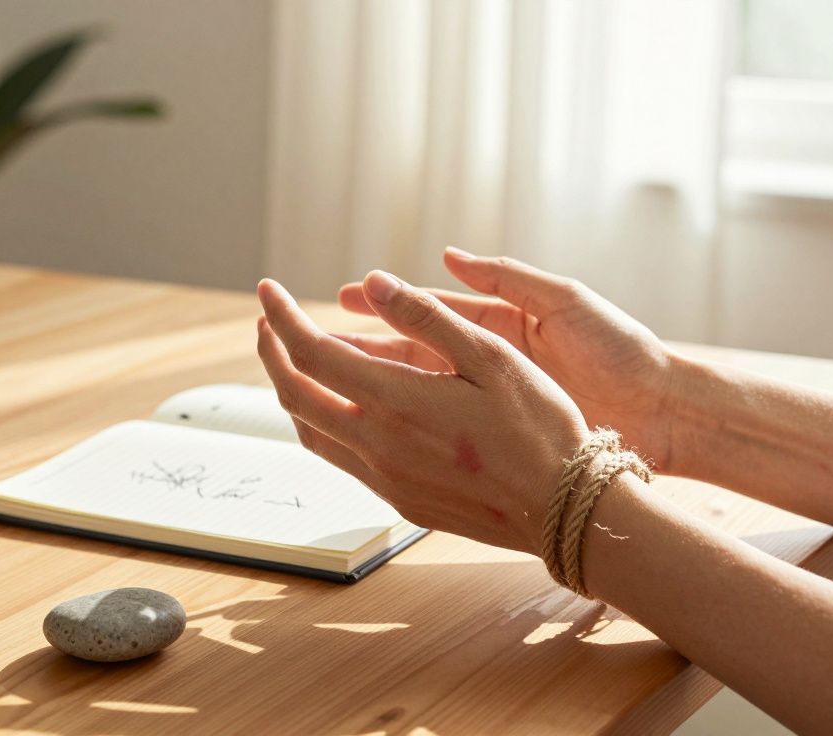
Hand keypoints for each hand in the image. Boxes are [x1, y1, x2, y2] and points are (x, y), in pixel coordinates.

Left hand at [255, 271, 590, 553]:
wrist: (563, 508)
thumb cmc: (540, 427)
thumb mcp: (491, 356)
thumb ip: (426, 318)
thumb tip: (374, 284)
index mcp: (395, 401)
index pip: (309, 352)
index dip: (281, 316)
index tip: (269, 290)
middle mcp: (377, 444)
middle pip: (294, 394)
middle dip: (272, 351)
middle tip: (270, 320)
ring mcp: (385, 477)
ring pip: (310, 432)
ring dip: (292, 390)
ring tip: (295, 359)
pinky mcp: (400, 499)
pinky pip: (340, 458)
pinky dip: (321, 423)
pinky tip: (340, 407)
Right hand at [337, 248, 674, 467]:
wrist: (665, 411)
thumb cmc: (621, 350)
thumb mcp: (564, 300)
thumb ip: (508, 277)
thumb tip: (451, 255)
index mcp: (505, 325)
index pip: (431, 313)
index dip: (386, 306)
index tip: (343, 297)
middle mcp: (494, 363)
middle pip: (416, 353)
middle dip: (368, 347)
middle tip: (316, 344)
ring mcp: (497, 402)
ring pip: (424, 394)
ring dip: (380, 388)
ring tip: (332, 385)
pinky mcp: (507, 435)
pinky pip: (449, 430)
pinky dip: (412, 428)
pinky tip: (377, 430)